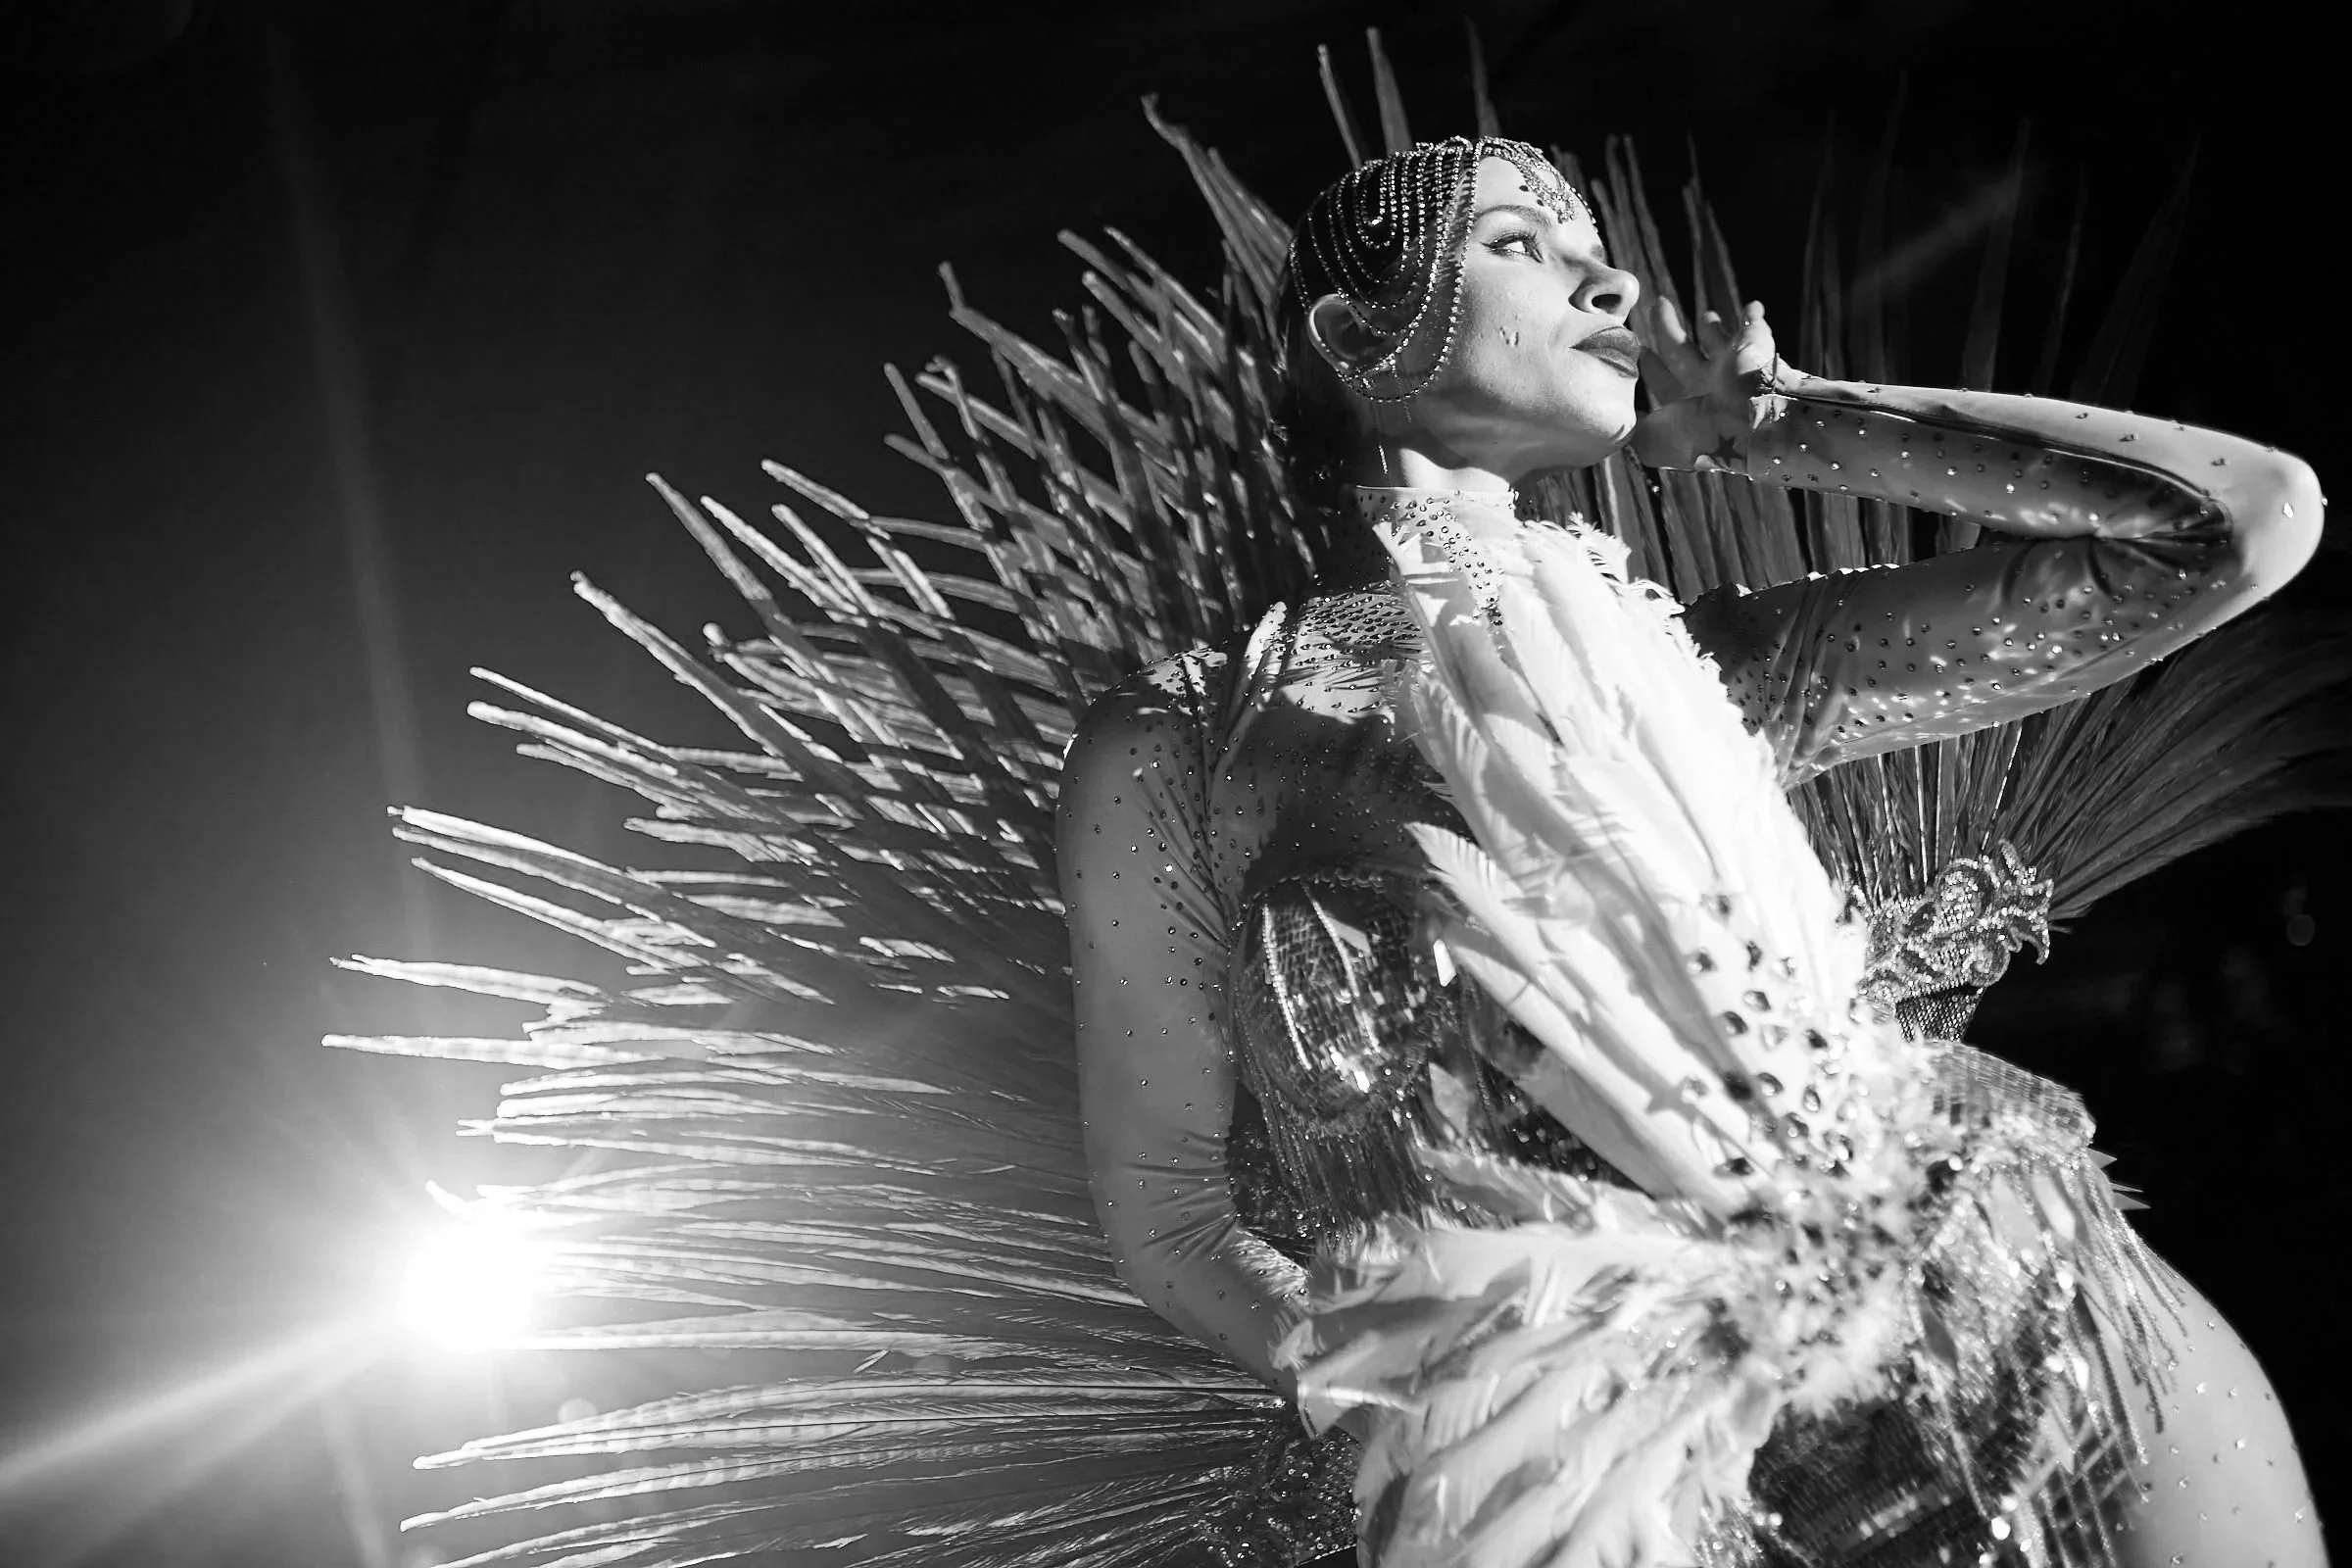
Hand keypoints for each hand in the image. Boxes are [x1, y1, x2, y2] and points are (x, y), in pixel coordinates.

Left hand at [1627, 298, 1785, 471]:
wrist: (1748, 425)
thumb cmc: (1699, 434)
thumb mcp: (1653, 440)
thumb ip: (1632, 431)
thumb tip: (1613, 422)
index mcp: (1685, 406)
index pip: (1662, 381)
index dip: (1649, 365)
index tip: (1637, 348)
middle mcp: (1708, 386)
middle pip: (1683, 353)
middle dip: (1670, 332)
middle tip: (1657, 307)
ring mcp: (1733, 368)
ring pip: (1719, 341)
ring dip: (1713, 329)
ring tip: (1706, 314)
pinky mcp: (1755, 349)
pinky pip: (1755, 326)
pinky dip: (1753, 317)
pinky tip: (1752, 305)